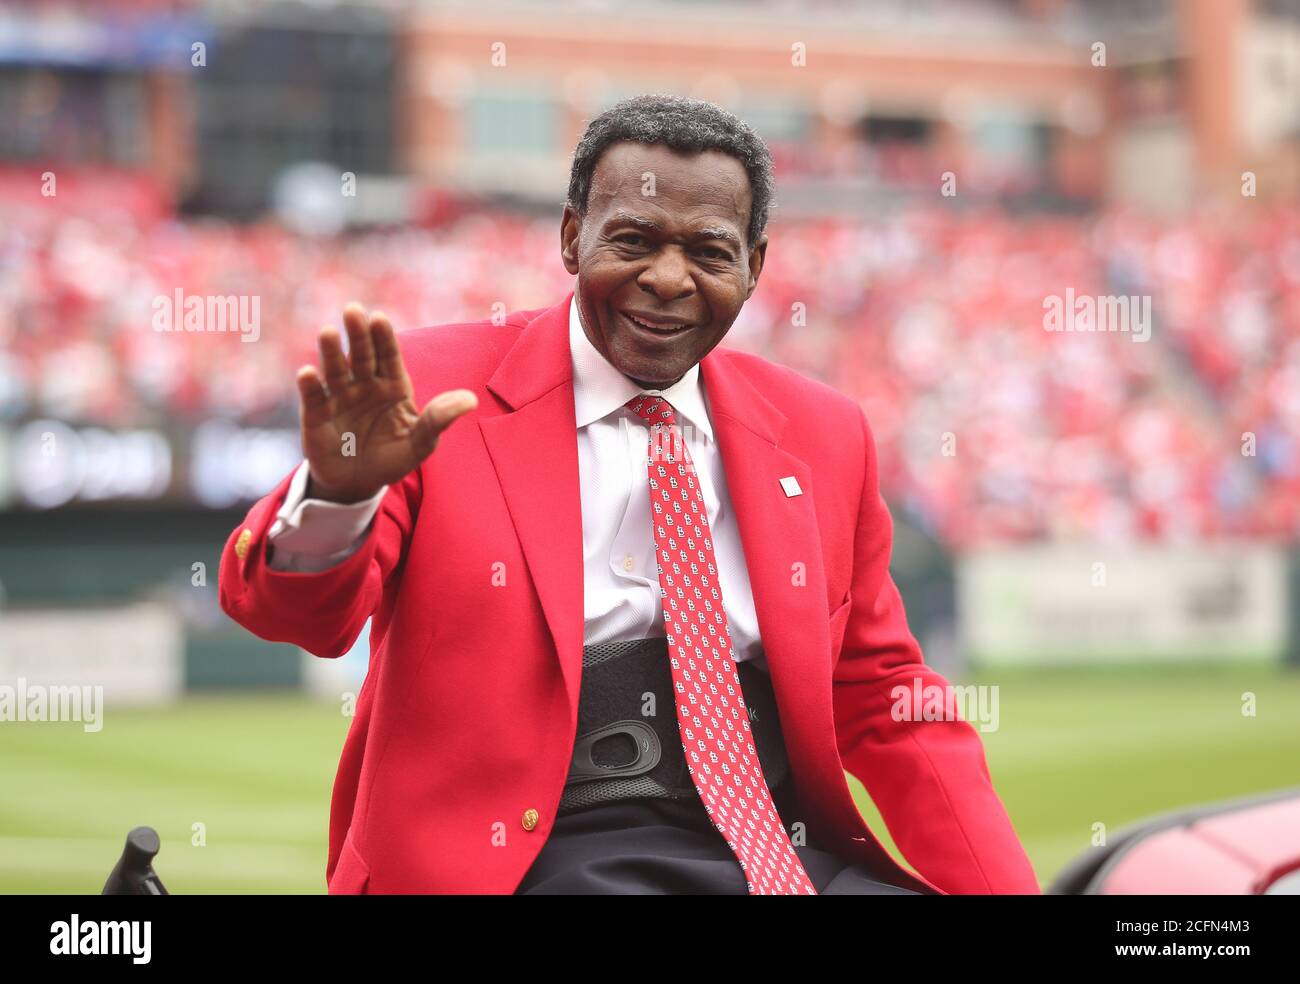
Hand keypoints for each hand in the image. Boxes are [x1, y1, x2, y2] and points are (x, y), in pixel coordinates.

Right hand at [296, 303, 476, 503]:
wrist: (359, 483)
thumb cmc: (393, 458)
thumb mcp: (421, 443)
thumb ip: (439, 419)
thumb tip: (470, 400)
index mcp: (392, 385)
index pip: (389, 356)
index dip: (384, 337)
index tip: (380, 318)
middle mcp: (364, 384)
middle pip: (362, 355)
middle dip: (358, 333)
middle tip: (353, 310)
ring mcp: (339, 397)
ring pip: (336, 370)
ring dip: (331, 352)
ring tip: (328, 332)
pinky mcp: (316, 415)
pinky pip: (314, 397)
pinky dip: (309, 385)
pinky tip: (307, 373)